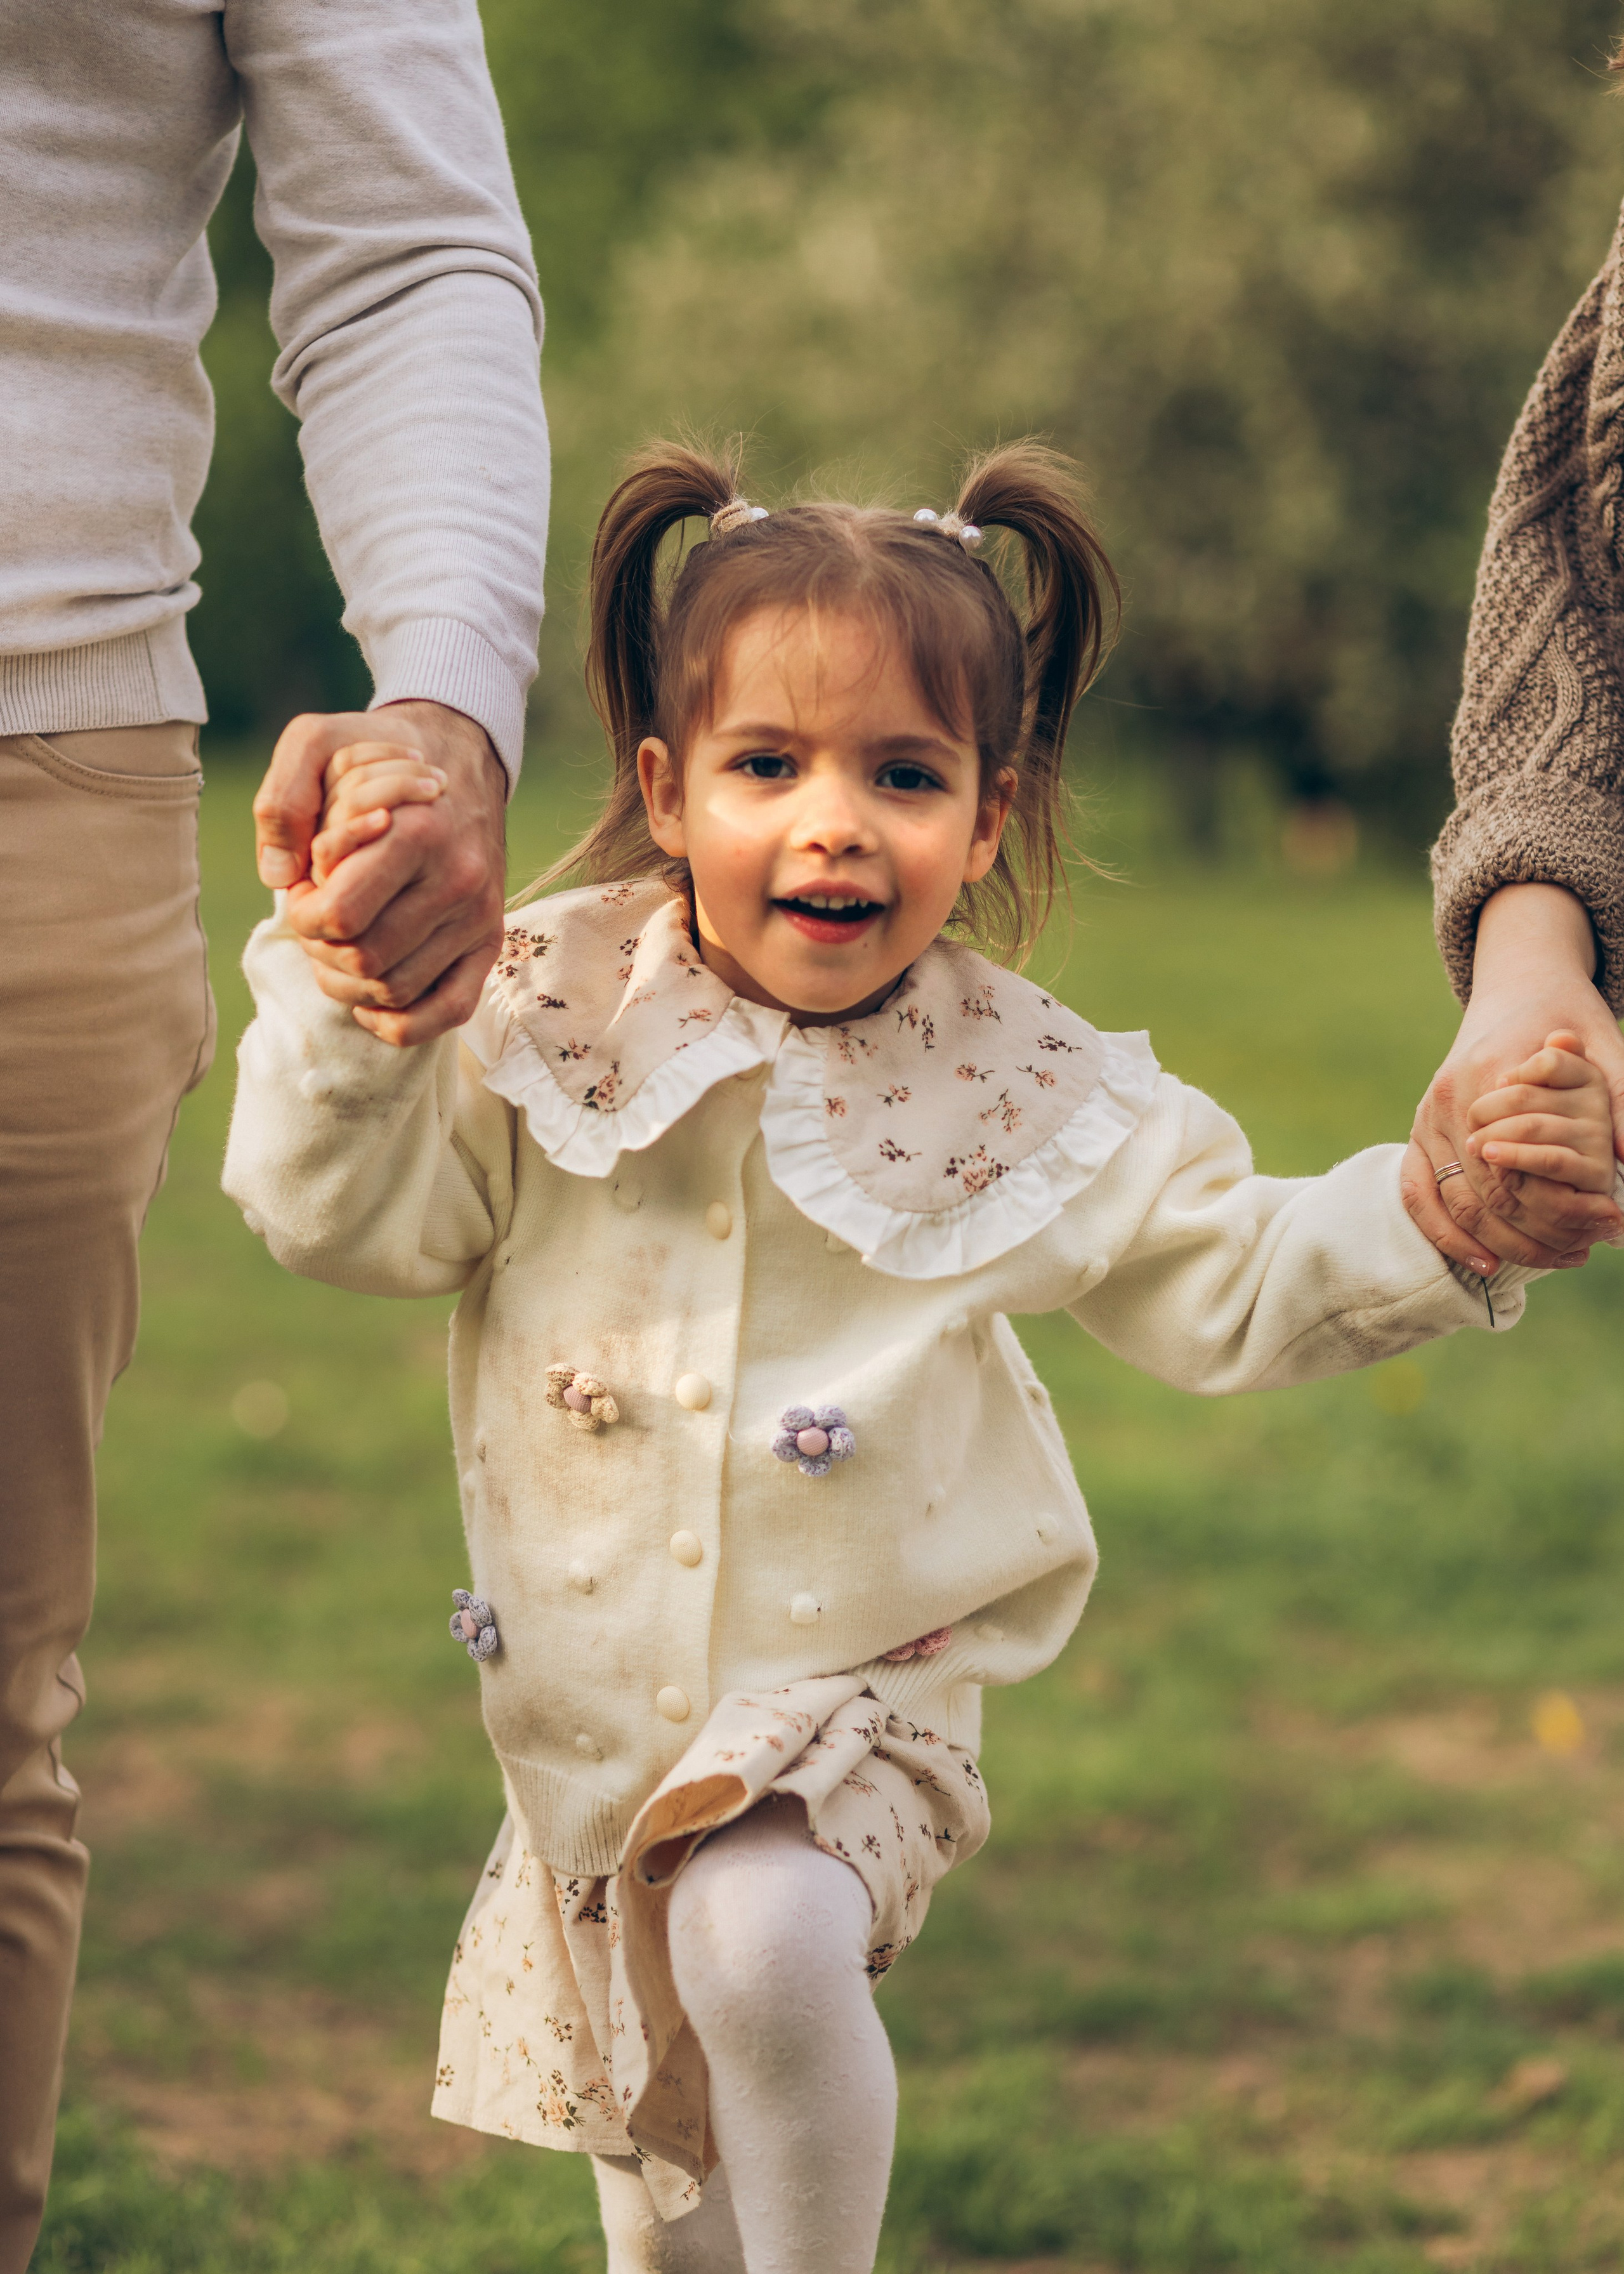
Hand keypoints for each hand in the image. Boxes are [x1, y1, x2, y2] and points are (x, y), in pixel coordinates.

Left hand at [253, 702, 506, 1045]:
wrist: (458, 759)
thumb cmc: (377, 757)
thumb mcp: (318, 744)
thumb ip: (283, 798)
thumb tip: (277, 876)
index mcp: (419, 833)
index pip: (340, 915)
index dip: (302, 913)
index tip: (303, 888)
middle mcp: (458, 881)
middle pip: (364, 959)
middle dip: (320, 947)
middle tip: (317, 917)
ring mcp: (478, 917)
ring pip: (394, 990)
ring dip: (347, 982)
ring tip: (337, 944)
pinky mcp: (489, 942)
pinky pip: (448, 1012)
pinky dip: (399, 1022)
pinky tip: (369, 1001)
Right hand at [1403, 884, 1623, 1272]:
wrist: (1519, 982)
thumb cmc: (1567, 1013)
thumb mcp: (1604, 1045)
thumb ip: (1618, 1098)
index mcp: (1489, 1076)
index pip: (1513, 1169)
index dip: (1559, 1209)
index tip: (1605, 1226)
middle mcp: (1448, 1100)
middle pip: (1482, 1194)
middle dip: (1532, 1235)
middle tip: (1583, 1253)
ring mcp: (1426, 1116)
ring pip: (1451, 1202)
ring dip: (1496, 1243)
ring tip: (1551, 1259)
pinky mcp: (1419, 1128)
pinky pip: (1416, 1191)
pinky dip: (1444, 1233)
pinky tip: (1482, 1261)